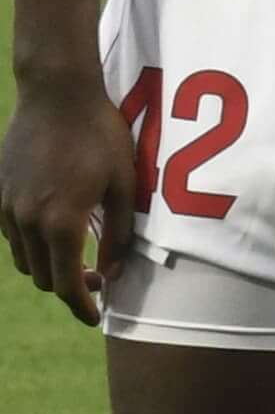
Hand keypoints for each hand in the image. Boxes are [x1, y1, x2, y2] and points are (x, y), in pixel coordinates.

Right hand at [0, 79, 137, 324]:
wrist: (56, 95)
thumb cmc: (100, 137)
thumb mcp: (124, 187)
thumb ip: (118, 235)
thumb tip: (113, 273)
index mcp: (62, 222)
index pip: (66, 284)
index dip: (82, 307)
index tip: (96, 318)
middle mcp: (27, 221)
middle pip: (42, 278)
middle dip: (69, 287)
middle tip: (98, 278)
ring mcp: (6, 207)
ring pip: (23, 260)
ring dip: (48, 267)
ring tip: (76, 254)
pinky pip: (11, 235)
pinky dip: (31, 244)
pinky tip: (54, 229)